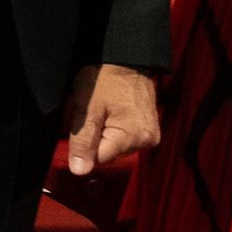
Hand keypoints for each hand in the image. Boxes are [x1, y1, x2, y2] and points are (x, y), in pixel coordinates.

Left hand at [60, 62, 158, 176]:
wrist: (126, 59)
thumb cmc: (104, 79)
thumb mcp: (87, 109)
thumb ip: (83, 141)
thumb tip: (79, 171)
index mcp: (133, 137)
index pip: (100, 159)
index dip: (87, 144)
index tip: (86, 122)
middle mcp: (147, 140)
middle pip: (110, 155)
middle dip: (98, 138)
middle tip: (97, 113)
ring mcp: (151, 135)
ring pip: (117, 148)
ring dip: (107, 134)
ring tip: (106, 110)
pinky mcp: (151, 130)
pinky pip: (127, 139)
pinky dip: (117, 130)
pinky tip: (115, 113)